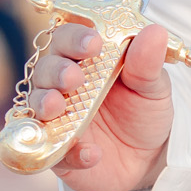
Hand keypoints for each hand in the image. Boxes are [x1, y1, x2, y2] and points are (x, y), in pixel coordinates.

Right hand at [29, 19, 174, 190]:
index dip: (75, 37)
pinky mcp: (58, 152)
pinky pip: (53, 151)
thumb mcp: (153, 88)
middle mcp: (63, 85)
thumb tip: (155, 32)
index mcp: (85, 60)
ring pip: (36, 105)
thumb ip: (148, 64)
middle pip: (45, 68)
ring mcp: (56, 118)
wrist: (147, 159)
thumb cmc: (143, 113)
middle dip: (56, 70)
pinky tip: (91, 153)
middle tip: (73, 77)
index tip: (93, 43)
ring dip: (45, 103)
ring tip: (59, 106)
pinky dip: (71, 153)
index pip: (68, 37)